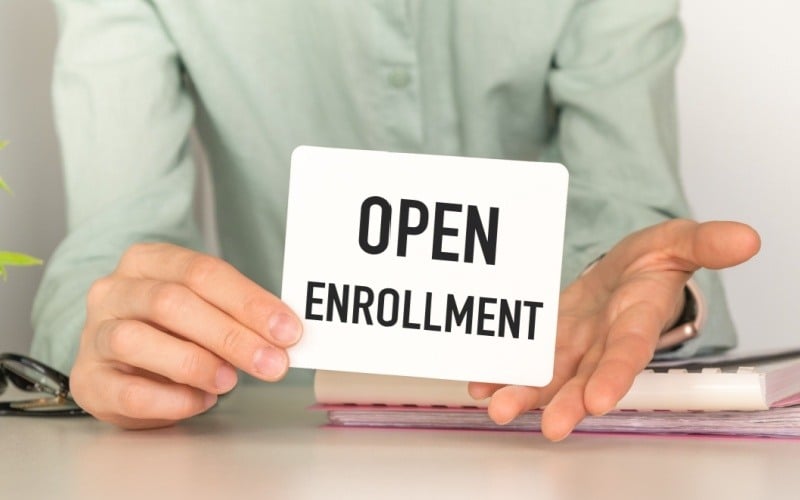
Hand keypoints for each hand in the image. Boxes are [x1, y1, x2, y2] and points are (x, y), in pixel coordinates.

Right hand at [69, 243, 302, 428]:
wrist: (119, 363)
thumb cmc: (171, 329)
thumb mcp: (203, 307)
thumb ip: (237, 314)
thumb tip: (283, 333)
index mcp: (148, 261)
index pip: (202, 272)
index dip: (249, 302)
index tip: (287, 330)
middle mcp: (114, 291)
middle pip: (172, 303)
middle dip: (231, 335)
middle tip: (272, 363)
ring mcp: (94, 335)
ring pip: (137, 340)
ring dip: (195, 363)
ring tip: (230, 382)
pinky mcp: (88, 380)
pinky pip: (127, 391)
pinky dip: (170, 399)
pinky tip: (199, 400)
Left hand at [468, 219, 759, 440]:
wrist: (624, 270)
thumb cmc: (651, 262)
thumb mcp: (677, 242)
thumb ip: (704, 243)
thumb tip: (747, 238)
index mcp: (637, 320)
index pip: (629, 351)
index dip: (615, 375)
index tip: (598, 401)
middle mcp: (604, 342)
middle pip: (587, 377)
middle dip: (567, 403)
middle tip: (550, 426)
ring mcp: (575, 345)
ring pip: (551, 376)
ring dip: (526, 394)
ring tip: (499, 408)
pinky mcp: (552, 340)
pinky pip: (527, 360)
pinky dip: (503, 373)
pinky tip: (481, 384)